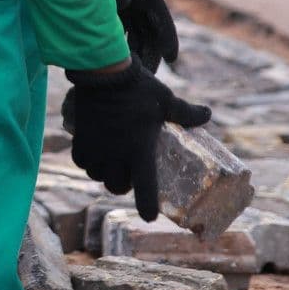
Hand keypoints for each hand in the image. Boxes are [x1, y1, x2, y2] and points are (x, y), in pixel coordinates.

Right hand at [64, 59, 210, 221]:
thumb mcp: (166, 101)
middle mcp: (116, 155)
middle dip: (123, 187)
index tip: (149, 217)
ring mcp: (96, 149)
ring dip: (105, 176)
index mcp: (140, 150)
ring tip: (111, 166)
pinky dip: (88, 163)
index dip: (147, 206)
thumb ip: (186, 113)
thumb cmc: (139, 88)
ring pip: (98, 176)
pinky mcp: (80, 140)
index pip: (145, 188)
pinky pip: (82, 162)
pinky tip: (94, 156)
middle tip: (129, 178)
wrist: (104, 73)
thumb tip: (207, 115)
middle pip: (116, 186)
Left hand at [102, 0, 178, 71]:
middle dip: (149, 59)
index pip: (164, 24)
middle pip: (149, 38)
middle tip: (145, 80)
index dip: (169, 40)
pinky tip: (104, 58)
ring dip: (131, 55)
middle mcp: (142, 5)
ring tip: (125, 76)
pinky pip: (116, 29)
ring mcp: (129, 7)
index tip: (174, 59)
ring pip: (133, 38)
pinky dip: (114, 43)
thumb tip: (119, 6)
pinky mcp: (114, 6)